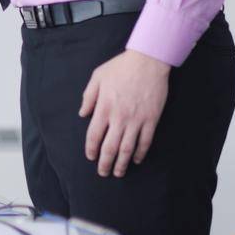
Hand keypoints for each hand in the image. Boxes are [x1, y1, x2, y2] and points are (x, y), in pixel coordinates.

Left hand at [79, 49, 169, 175]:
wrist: (147, 61)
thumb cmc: (120, 67)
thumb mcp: (97, 77)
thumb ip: (88, 97)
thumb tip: (82, 114)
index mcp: (104, 107)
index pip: (94, 135)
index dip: (91, 149)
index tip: (91, 157)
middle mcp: (119, 117)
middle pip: (110, 147)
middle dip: (105, 163)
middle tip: (103, 173)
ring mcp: (136, 119)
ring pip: (127, 148)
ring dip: (122, 163)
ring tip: (119, 172)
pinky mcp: (151, 119)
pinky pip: (145, 141)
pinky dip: (140, 153)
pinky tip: (136, 159)